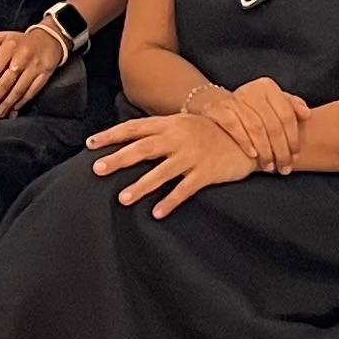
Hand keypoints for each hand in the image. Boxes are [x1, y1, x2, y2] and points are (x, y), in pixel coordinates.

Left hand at [0, 19, 64, 115]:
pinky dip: (22, 101)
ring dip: (7, 103)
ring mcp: (35, 66)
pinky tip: (14, 108)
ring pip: (19, 89)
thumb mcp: (4, 36)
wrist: (49, 39)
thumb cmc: (21, 41)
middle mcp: (22, 57)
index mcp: (10, 46)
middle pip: (6, 82)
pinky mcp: (45, 74)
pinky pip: (32, 91)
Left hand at [91, 111, 255, 217]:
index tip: (91, 144)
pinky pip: (185, 188)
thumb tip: (130, 141)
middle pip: (143, 148)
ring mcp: (192, 155)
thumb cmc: (211, 131)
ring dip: (141, 185)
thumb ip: (160, 132)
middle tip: (97, 169)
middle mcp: (178, 138)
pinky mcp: (207, 172)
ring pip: (161, 171)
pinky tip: (157, 213)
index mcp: (170, 124)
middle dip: (119, 159)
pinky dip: (170, 201)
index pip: (134, 128)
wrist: (248, 136)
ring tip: (123, 198)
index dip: (112, 135)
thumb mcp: (183, 124)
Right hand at [200, 77, 308, 171]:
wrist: (218, 108)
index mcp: (267, 87)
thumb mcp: (273, 105)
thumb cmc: (253, 111)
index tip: (295, 156)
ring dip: (265, 151)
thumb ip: (292, 107)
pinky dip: (245, 141)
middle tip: (284, 168)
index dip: (293, 138)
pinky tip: (253, 155)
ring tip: (270, 166)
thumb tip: (306, 114)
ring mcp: (233, 99)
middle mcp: (250, 90)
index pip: (286, 115)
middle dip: (281, 150)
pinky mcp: (217, 109)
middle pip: (272, 124)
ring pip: (255, 127)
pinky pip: (233, 126)